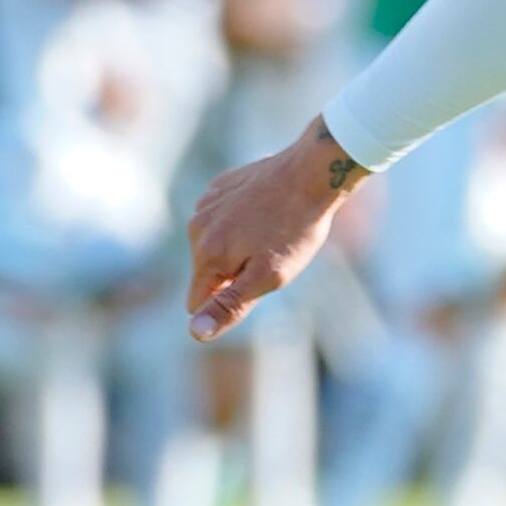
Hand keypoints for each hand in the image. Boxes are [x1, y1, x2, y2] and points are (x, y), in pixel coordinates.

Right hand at [187, 114, 363, 341]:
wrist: (311, 173)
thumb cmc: (295, 230)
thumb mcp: (267, 277)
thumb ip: (228, 306)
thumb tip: (194, 333)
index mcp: (207, 255)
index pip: (196, 302)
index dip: (225, 305)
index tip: (256, 287)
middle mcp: (197, 229)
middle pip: (206, 274)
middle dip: (233, 275)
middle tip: (270, 257)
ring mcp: (206, 204)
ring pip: (212, 245)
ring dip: (236, 248)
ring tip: (270, 233)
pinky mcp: (219, 187)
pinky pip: (220, 218)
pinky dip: (239, 221)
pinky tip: (265, 212)